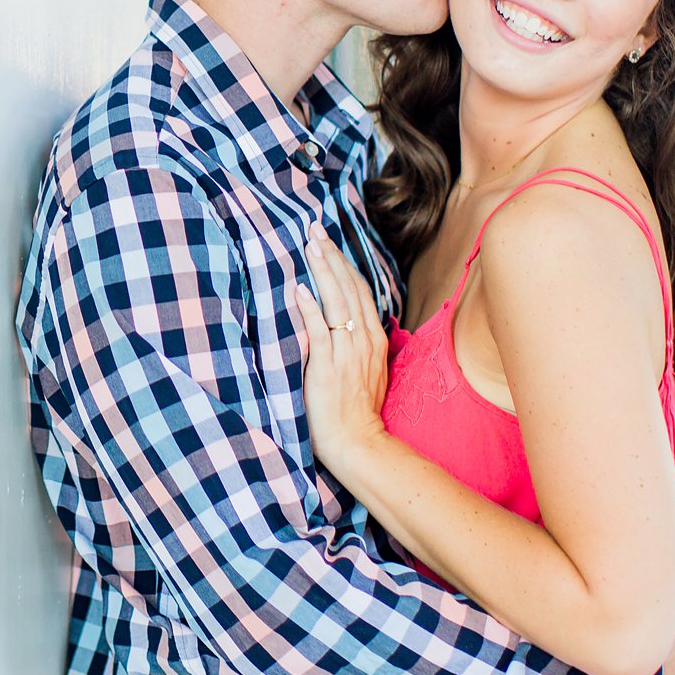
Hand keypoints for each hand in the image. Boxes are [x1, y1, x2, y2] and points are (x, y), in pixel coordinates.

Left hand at [291, 229, 391, 477]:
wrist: (359, 444)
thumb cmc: (356, 412)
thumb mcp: (366, 371)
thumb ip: (357, 344)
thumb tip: (343, 322)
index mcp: (373, 340)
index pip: (360, 291)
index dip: (344, 264)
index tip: (328, 241)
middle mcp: (364, 341)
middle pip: (349, 288)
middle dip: (332, 256)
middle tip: (315, 229)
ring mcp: (348, 354)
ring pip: (337, 303)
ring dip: (324, 271)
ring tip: (310, 246)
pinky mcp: (329, 369)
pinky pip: (320, 333)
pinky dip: (311, 309)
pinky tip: (301, 289)